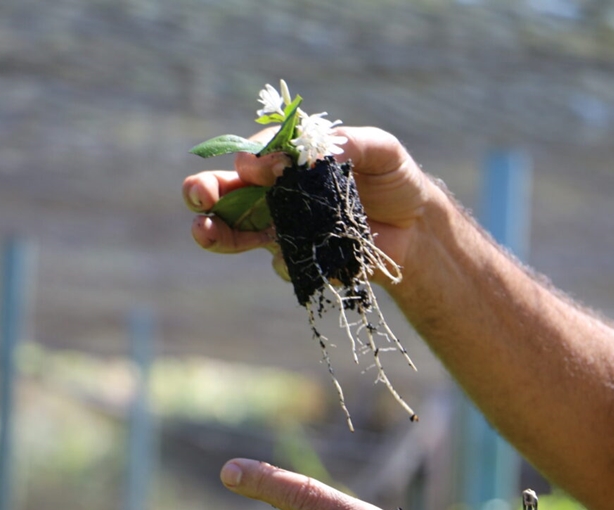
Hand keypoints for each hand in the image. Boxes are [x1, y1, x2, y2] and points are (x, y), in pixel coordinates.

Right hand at [182, 127, 443, 281]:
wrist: (416, 228)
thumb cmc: (393, 178)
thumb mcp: (380, 149)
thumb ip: (349, 142)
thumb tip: (314, 151)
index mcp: (288, 161)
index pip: (255, 157)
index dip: (250, 162)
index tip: (257, 167)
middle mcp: (275, 194)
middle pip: (227, 193)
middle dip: (205, 192)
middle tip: (198, 194)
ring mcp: (282, 229)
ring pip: (236, 233)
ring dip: (216, 233)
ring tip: (202, 232)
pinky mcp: (298, 261)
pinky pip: (281, 263)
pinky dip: (288, 260)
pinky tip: (310, 255)